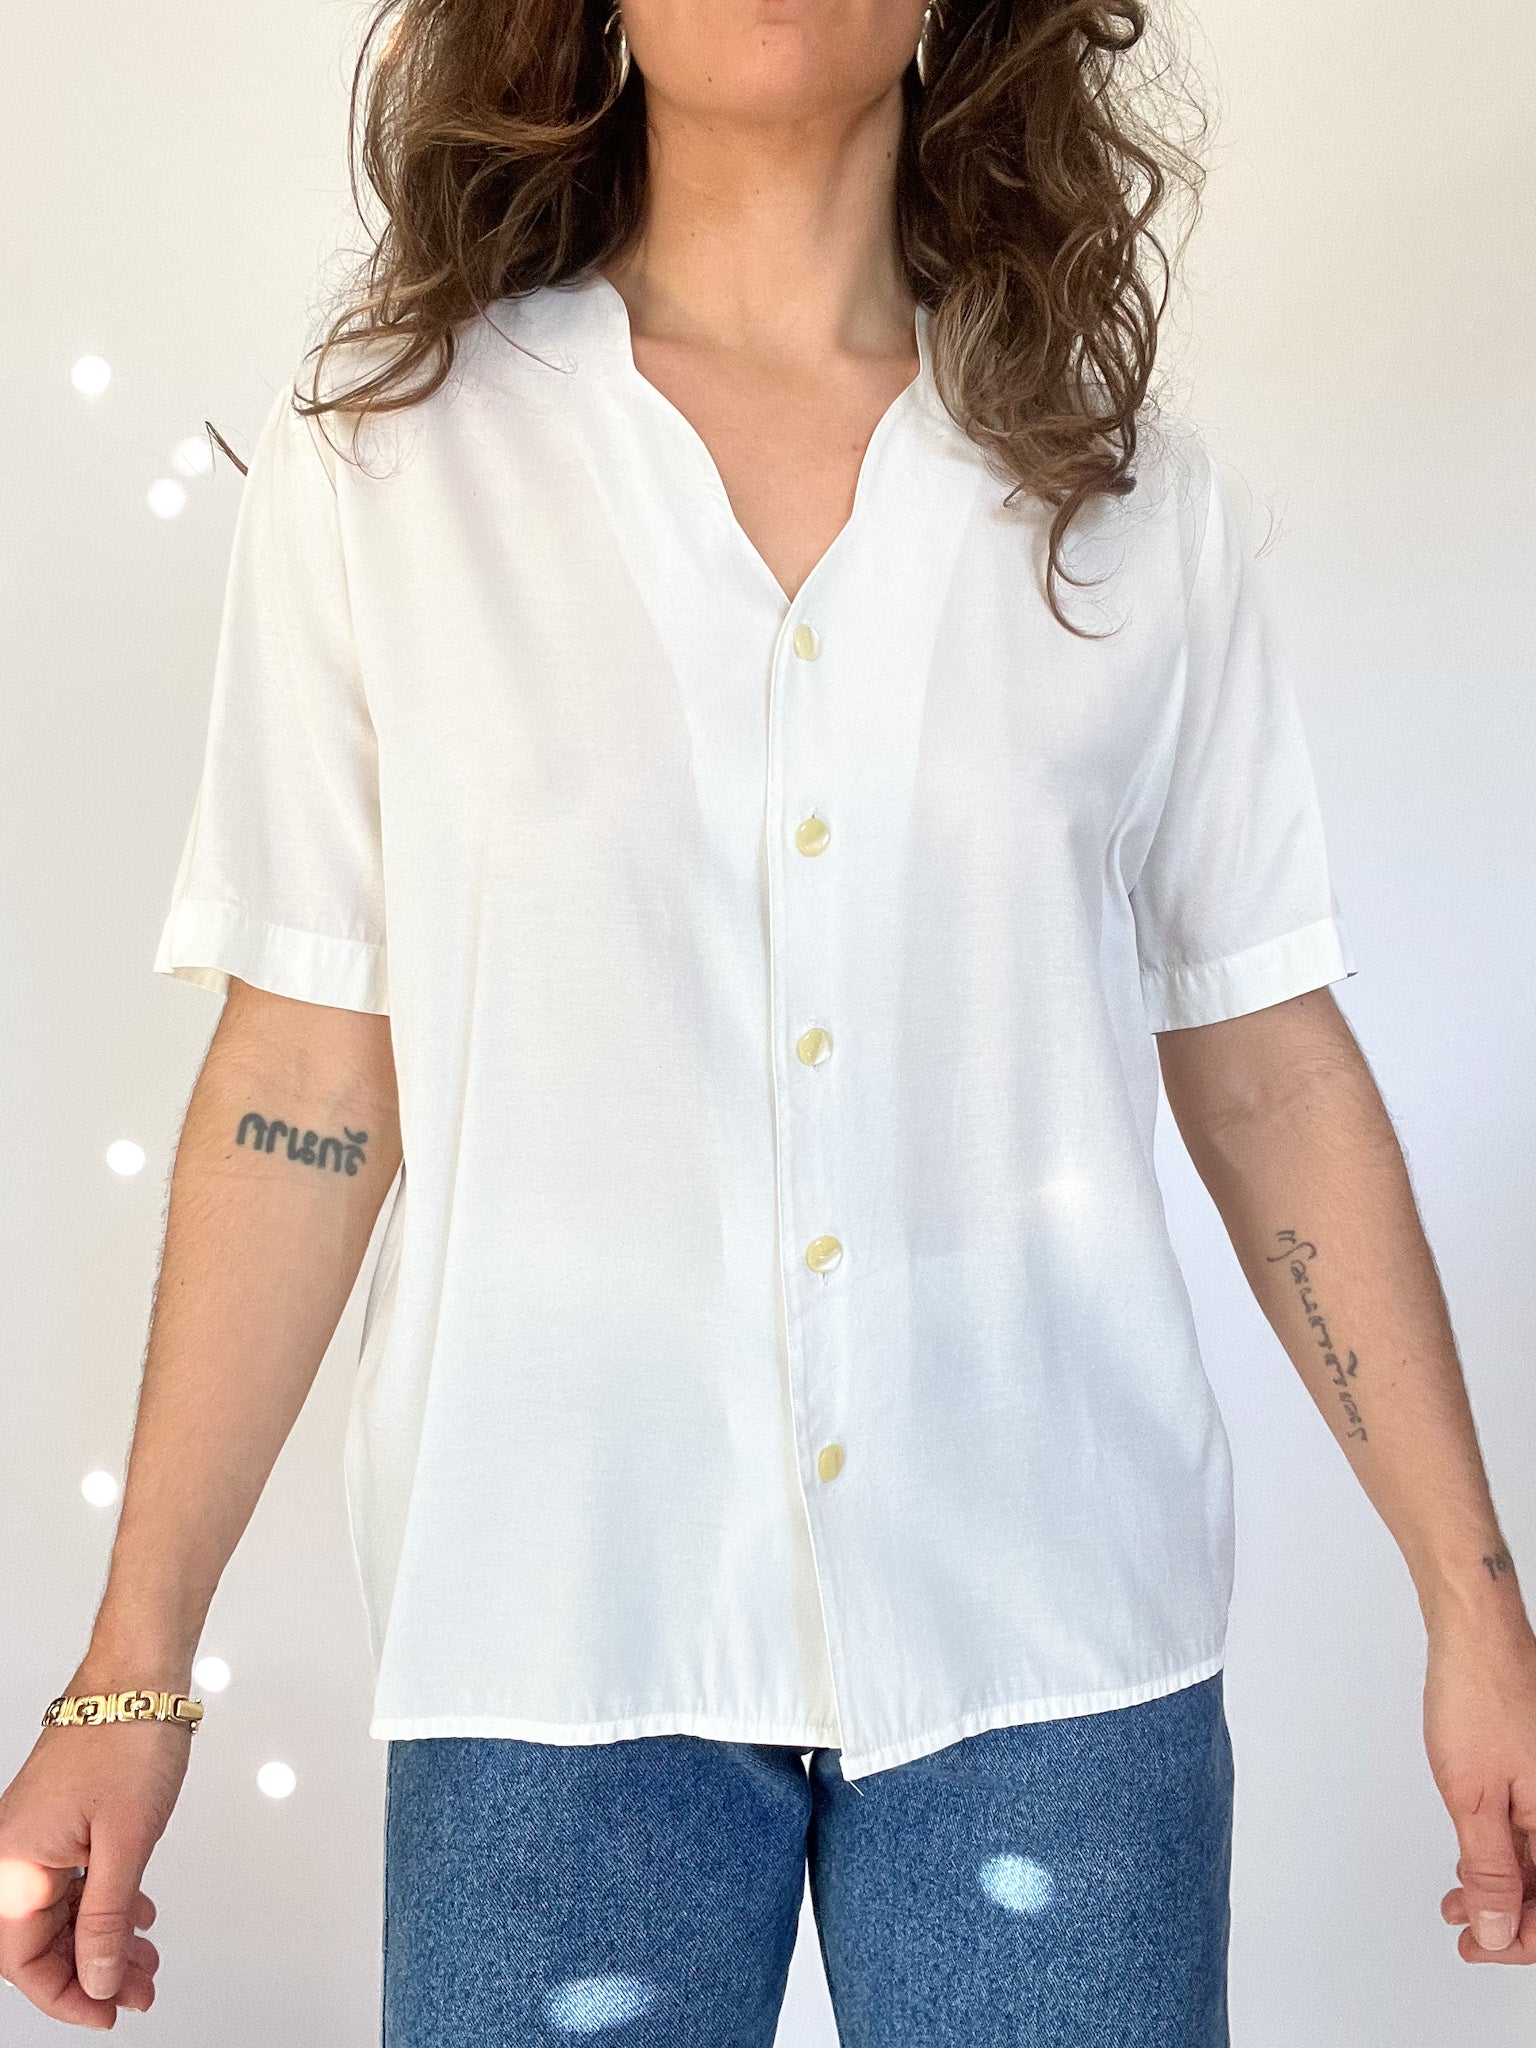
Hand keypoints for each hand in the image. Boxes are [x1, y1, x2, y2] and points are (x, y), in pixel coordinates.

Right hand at [0, 1679, 190, 2028]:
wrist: (140, 1673)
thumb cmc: (128, 1739)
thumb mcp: (124, 1843)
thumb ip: (106, 1918)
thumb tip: (95, 1979)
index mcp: (14, 1864)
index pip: (24, 1961)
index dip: (66, 1996)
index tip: (108, 2013)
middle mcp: (14, 1853)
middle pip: (41, 1942)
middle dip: (90, 1972)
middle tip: (138, 1991)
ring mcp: (37, 1835)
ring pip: (61, 1912)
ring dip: (102, 1941)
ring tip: (146, 1961)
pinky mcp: (61, 1819)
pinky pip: (73, 1880)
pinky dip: (105, 1904)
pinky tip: (138, 1916)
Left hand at [1424, 1622, 1535, 1963]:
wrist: (1477, 1634)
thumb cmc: (1479, 1697)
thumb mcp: (1473, 1797)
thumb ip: (1491, 1871)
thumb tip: (1501, 1930)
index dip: (1521, 1941)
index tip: (1481, 1948)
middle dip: (1510, 1920)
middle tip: (1468, 1936)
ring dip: (1503, 1890)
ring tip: (1460, 1904)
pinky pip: (1532, 1831)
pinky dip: (1503, 1854)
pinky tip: (1473, 1863)